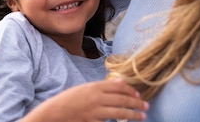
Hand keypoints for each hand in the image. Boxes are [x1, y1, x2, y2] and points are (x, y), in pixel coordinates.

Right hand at [24, 79, 147, 121]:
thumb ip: (102, 87)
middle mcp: (96, 97)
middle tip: (145, 106)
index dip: (130, 90)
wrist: (53, 114)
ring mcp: (95, 111)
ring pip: (119, 112)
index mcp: (94, 86)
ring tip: (141, 116)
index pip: (118, 86)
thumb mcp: (84, 89)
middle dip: (136, 103)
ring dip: (132, 114)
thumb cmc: (68, 101)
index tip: (138, 94)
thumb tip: (120, 83)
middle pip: (121, 99)